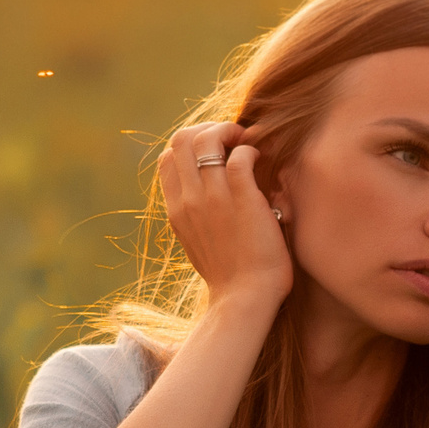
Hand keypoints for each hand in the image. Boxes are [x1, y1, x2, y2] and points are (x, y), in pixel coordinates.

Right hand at [157, 121, 292, 314]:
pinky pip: (240, 155)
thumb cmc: (230, 274)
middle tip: (233, 139)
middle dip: (209, 128)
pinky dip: (251, 149)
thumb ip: (194, 214)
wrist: (244, 299)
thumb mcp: (196, 242)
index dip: (191, 144)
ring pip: (207, 139)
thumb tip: (202, 191)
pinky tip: (261, 161)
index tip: (215, 151)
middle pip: (182, 139)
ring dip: (229, 131)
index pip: (167, 157)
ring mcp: (214, 198)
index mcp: (175, 209)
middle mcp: (189, 200)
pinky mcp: (242, 199)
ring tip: (246, 143)